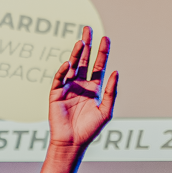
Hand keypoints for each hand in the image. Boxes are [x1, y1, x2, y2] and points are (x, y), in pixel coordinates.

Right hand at [38, 28, 118, 172]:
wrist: (73, 143)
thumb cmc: (90, 129)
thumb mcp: (106, 110)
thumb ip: (111, 91)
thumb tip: (116, 71)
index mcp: (94, 89)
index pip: (98, 66)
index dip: (102, 52)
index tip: (105, 38)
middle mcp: (80, 85)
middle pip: (84, 60)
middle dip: (87, 45)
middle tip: (88, 29)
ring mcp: (68, 88)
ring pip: (72, 66)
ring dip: (75, 53)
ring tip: (81, 42)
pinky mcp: (56, 94)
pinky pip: (59, 79)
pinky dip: (63, 70)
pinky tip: (68, 63)